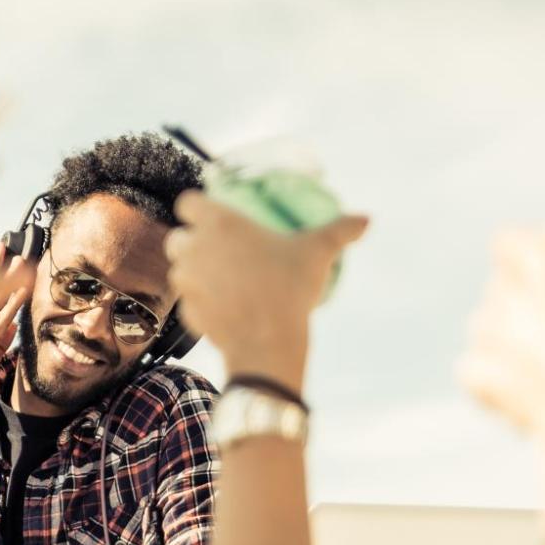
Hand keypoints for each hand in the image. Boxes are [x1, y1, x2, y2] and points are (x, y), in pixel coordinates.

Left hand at [164, 191, 368, 391]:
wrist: (268, 343)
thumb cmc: (290, 290)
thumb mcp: (317, 253)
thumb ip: (340, 230)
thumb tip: (367, 219)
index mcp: (219, 224)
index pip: (188, 201)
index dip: (197, 207)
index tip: (210, 214)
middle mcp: (194, 248)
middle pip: (177, 236)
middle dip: (190, 240)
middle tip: (215, 249)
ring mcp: (186, 281)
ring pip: (177, 269)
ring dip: (192, 271)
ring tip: (219, 279)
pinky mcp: (186, 311)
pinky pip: (187, 301)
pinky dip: (199, 302)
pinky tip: (223, 307)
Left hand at [459, 229, 544, 492]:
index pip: (510, 241)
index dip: (524, 254)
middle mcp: (506, 293)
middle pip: (501, 288)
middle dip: (522, 303)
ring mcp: (487, 335)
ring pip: (486, 330)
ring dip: (507, 343)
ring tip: (544, 362)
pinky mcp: (478, 376)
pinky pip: (475, 372)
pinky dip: (492, 383)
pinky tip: (520, 392)